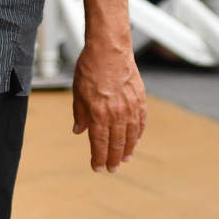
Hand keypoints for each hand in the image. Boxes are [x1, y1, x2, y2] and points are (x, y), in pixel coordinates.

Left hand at [72, 41, 146, 171]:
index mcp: (98, 114)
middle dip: (113, 158)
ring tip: (124, 158)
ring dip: (127, 149)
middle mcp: (116, 114)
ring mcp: (130, 107)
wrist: (109, 49)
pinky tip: (135, 139)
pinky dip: (138, 133)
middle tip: (112, 169)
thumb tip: (78, 131)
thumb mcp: (77, 92)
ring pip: (130, 135)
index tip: (97, 167)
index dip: (98, 157)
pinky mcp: (140, 99)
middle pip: (116, 143)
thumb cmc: (91, 68)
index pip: (99, 143)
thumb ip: (80, 114)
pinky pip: (141, 122)